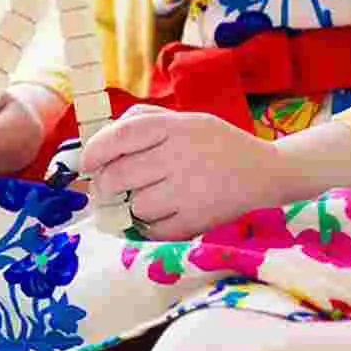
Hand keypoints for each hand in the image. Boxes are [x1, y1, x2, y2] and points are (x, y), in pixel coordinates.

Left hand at [79, 104, 297, 240]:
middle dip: (104, 185)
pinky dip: (146, 227)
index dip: (95, 150)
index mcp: (174, 127)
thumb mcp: (183, 119)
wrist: (264, 171)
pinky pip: (154, 231)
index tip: (86, 163)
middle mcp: (179, 157)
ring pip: (135, 206)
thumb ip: (141, 121)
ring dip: (129, 207)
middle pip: (119, 176)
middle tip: (105, 188)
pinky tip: (154, 216)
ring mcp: (189, 191)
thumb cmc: (214, 142)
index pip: (121, 136)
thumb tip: (99, 140)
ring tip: (138, 200)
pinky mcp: (197, 220)